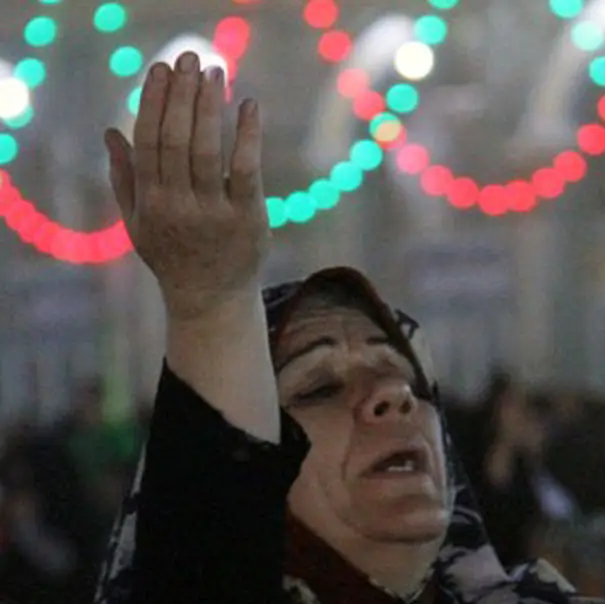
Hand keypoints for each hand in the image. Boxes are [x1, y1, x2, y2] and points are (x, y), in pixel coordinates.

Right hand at [105, 52, 268, 319]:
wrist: (212, 300)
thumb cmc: (173, 256)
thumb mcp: (139, 222)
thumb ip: (125, 178)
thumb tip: (111, 131)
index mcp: (151, 202)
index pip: (148, 141)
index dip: (153, 102)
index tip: (160, 69)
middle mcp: (179, 206)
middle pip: (176, 140)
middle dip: (181, 95)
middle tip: (189, 58)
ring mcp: (215, 213)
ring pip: (208, 150)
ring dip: (211, 107)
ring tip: (215, 73)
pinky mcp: (249, 218)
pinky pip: (246, 169)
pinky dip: (247, 135)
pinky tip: (249, 106)